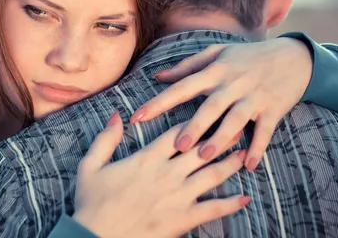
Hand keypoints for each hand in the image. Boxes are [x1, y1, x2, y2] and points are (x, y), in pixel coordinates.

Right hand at [72, 112, 249, 237]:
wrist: (95, 236)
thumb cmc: (92, 202)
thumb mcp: (91, 165)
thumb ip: (106, 139)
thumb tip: (117, 115)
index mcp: (147, 158)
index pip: (177, 133)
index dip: (194, 121)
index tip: (207, 112)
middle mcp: (167, 173)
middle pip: (201, 149)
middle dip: (220, 137)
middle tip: (238, 126)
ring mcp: (178, 196)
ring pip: (212, 174)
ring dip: (230, 164)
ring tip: (245, 154)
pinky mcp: (183, 219)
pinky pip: (213, 209)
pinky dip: (231, 203)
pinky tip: (246, 198)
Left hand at [130, 37, 311, 171]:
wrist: (293, 56)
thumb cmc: (247, 56)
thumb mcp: (217, 53)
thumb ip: (186, 66)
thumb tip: (158, 76)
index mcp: (215, 71)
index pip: (182, 87)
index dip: (159, 102)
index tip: (137, 117)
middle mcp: (233, 84)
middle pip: (210, 106)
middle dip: (194, 126)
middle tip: (177, 146)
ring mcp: (254, 97)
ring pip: (235, 120)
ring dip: (221, 138)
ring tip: (205, 156)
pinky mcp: (273, 109)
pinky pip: (264, 131)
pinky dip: (257, 148)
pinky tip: (248, 166)